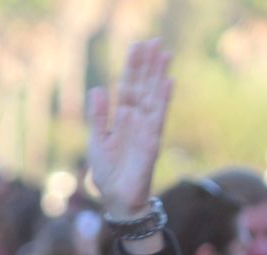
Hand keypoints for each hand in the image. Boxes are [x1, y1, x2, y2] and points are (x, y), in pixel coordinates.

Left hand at [86, 39, 172, 218]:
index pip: (129, 87)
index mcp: (122, 119)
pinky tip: (169, 82)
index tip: (138, 46)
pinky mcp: (151, 143)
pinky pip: (158, 117)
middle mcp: (137, 121)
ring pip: (153, 97)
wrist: (117, 201)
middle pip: (144, 87)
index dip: (133, 67)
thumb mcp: (97, 140)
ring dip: (159, 75)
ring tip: (164, 53)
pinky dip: (163, 100)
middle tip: (155, 40)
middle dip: (148, 65)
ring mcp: (146, 130)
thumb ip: (98, 116)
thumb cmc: (108, 174)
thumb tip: (98, 88)